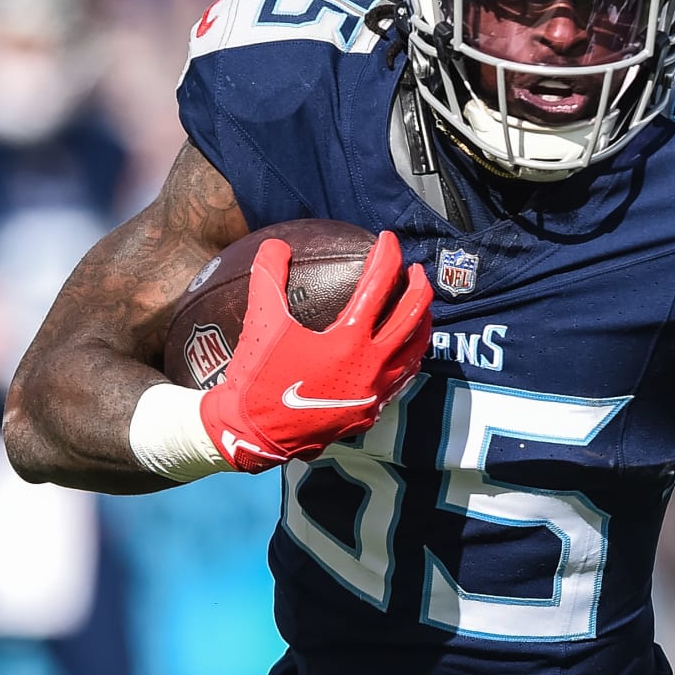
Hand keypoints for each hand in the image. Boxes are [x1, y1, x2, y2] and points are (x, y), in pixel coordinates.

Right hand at [199, 232, 432, 471]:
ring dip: (421, 323)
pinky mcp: (370, 412)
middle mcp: (371, 366)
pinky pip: (401, 379)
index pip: (379, 287)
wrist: (253, 434)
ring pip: (415, 351)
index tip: (387, 240)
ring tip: (420, 307)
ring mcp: (375, 393)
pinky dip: (409, 357)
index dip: (387, 257)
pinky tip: (404, 350)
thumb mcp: (261, 324)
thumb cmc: (258, 378)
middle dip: (419, 288)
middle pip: (411, 317)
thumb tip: (274, 244)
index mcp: (348, 341)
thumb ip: (269, 278)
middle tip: (415, 270)